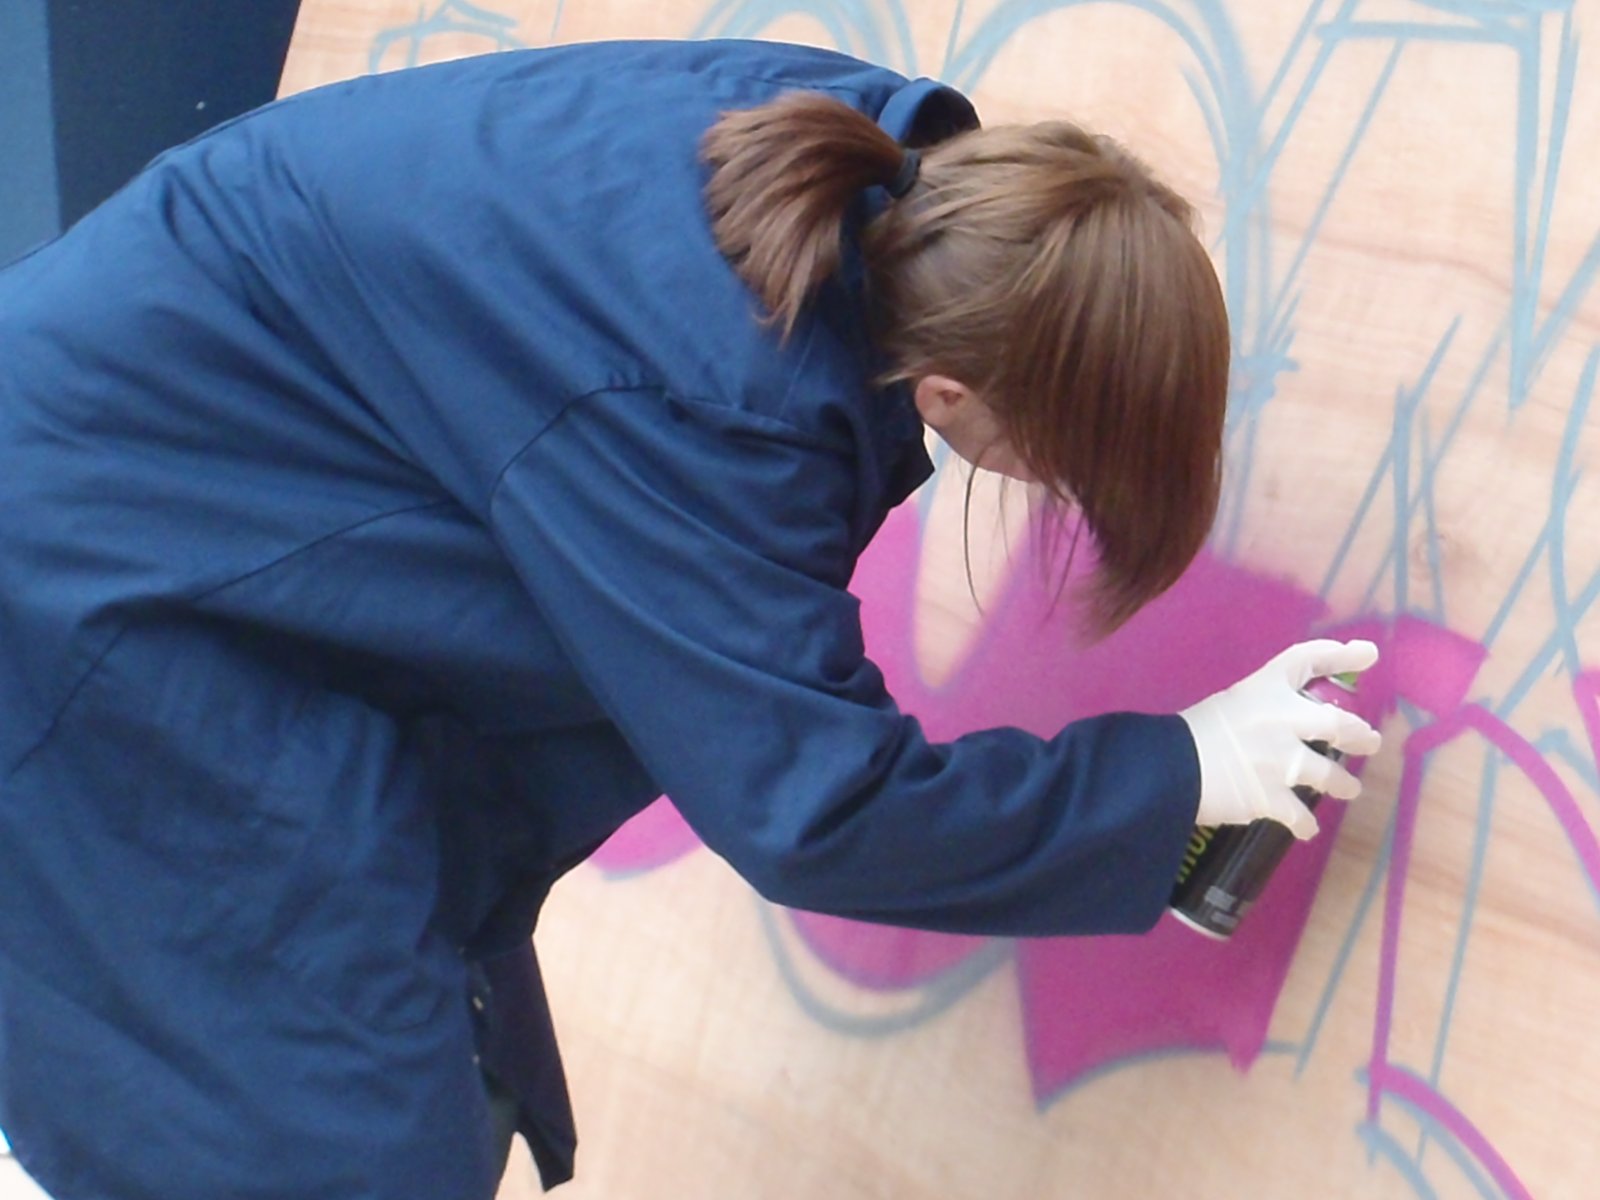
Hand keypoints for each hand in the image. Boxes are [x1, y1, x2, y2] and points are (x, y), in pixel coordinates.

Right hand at [1178, 639, 1382, 839]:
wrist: (1167, 768)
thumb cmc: (1190, 732)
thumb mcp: (1229, 703)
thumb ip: (1261, 708)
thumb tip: (1288, 724)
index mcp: (1265, 688)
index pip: (1307, 659)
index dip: (1341, 654)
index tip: (1368, 653)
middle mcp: (1283, 720)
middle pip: (1338, 723)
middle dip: (1359, 734)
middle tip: (1369, 741)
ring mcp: (1282, 761)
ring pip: (1329, 775)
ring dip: (1343, 783)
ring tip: (1349, 789)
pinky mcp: (1272, 798)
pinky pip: (1300, 816)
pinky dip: (1305, 824)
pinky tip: (1306, 828)